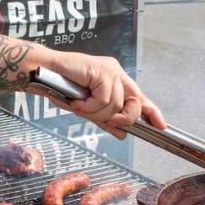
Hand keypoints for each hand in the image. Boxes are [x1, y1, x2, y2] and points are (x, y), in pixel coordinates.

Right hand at [45, 53, 165, 139]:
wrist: (44, 72)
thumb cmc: (61, 87)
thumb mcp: (87, 108)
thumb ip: (105, 119)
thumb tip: (121, 133)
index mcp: (115, 80)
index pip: (139, 97)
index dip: (151, 111)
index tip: (160, 126)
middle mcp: (117, 73)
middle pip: (134, 103)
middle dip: (121, 118)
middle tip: (103, 120)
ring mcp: (111, 70)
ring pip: (116, 105)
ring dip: (95, 112)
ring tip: (79, 106)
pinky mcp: (103, 71)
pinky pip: (104, 99)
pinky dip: (89, 106)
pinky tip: (77, 101)